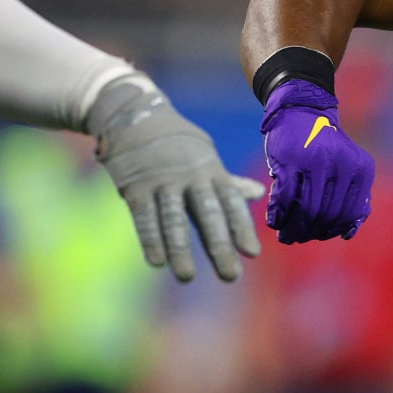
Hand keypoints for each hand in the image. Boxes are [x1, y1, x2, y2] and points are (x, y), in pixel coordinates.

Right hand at [88, 74, 264, 280]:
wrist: (133, 114)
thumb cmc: (176, 143)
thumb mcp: (206, 157)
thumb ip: (228, 182)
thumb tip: (259, 194)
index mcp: (211, 171)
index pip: (230, 204)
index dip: (241, 228)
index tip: (252, 253)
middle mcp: (190, 177)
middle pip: (208, 215)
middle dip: (219, 246)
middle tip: (230, 276)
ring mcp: (162, 181)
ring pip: (173, 218)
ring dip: (180, 249)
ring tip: (187, 277)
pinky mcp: (135, 186)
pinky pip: (144, 215)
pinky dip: (150, 238)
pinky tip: (157, 262)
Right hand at [261, 78, 374, 242]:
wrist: (301, 110)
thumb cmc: (323, 145)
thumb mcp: (347, 166)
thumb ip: (353, 196)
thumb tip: (349, 232)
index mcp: (360, 169)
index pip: (349, 213)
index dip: (332, 231)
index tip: (318, 236)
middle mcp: (342, 166)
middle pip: (326, 214)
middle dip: (309, 232)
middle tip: (296, 238)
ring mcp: (316, 162)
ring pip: (306, 209)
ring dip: (293, 228)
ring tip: (285, 234)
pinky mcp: (291, 160)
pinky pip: (285, 198)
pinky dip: (279, 214)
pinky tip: (274, 220)